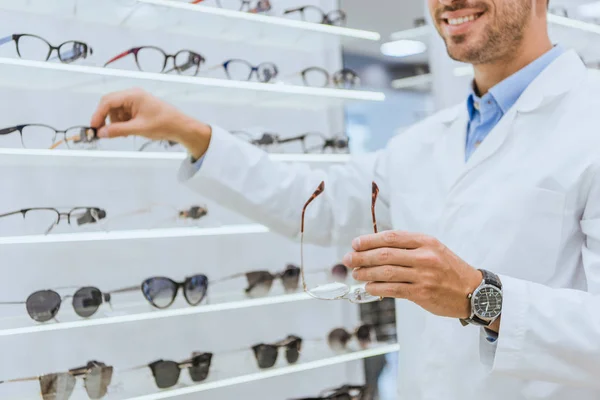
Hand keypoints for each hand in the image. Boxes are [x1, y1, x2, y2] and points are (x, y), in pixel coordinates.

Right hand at [90, 88, 211, 158]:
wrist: (180, 126)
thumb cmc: (164, 124)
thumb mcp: (138, 129)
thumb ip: (118, 130)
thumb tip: (102, 133)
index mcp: (133, 95)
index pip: (108, 101)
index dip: (98, 114)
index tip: (94, 127)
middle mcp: (133, 95)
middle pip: (110, 105)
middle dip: (107, 119)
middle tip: (104, 133)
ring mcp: (136, 100)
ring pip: (116, 111)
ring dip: (116, 123)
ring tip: (126, 133)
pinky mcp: (138, 107)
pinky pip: (124, 114)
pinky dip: (123, 123)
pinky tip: (129, 131)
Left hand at [344, 231, 482, 318]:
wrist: (473, 292)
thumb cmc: (449, 269)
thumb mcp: (433, 249)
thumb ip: (408, 247)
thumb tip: (376, 248)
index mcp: (426, 242)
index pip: (391, 237)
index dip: (369, 240)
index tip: (355, 244)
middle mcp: (425, 257)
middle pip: (385, 255)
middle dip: (362, 257)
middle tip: (348, 259)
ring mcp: (423, 276)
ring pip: (386, 273)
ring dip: (366, 273)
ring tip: (355, 274)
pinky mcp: (422, 294)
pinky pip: (393, 290)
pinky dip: (377, 288)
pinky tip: (368, 287)